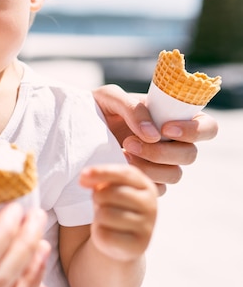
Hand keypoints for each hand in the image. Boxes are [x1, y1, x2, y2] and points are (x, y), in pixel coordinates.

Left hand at [80, 164, 157, 261]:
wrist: (120, 240)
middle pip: (111, 193)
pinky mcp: (138, 246)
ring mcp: (147, 227)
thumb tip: (84, 177)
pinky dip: (99, 233)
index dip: (102, 172)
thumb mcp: (107, 188)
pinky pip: (105, 234)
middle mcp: (151, 205)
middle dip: (97, 197)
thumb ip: (99, 178)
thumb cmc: (112, 207)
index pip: (124, 173)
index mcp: (146, 186)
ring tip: (106, 219)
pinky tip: (108, 233)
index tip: (82, 175)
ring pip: (105, 214)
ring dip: (98, 216)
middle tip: (102, 204)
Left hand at [92, 84, 218, 194]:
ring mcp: (163, 164)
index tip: (166, 128)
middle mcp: (174, 143)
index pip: (208, 127)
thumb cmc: (98, 107)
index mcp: (175, 118)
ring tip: (122, 153)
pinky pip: (158, 189)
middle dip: (162, 151)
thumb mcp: (110, 97)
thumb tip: (153, 134)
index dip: (194, 131)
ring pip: (175, 174)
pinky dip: (141, 180)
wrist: (78, 129)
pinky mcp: (148, 181)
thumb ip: (133, 108)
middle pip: (190, 155)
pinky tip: (121, 167)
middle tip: (129, 142)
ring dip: (150, 167)